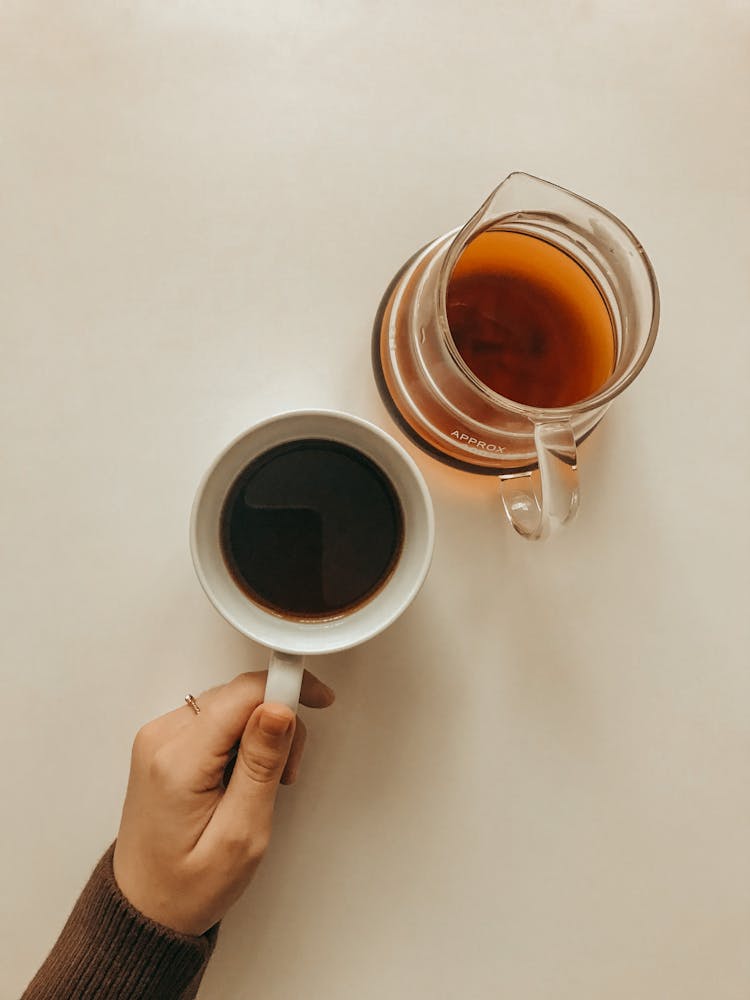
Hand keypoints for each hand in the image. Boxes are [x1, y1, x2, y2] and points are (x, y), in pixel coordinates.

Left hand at [113, 670, 334, 935]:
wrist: (146, 908)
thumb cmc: (187, 886)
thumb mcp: (241, 834)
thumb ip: (261, 765)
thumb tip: (278, 709)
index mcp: (177, 761)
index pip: (241, 694)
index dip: (286, 689)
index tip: (318, 700)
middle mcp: (161, 739)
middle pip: (238, 696)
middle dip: (276, 722)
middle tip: (285, 771)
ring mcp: (158, 739)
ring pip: (229, 704)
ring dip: (259, 732)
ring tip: (262, 783)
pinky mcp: (164, 743)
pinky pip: (215, 719)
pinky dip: (239, 739)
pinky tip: (241, 775)